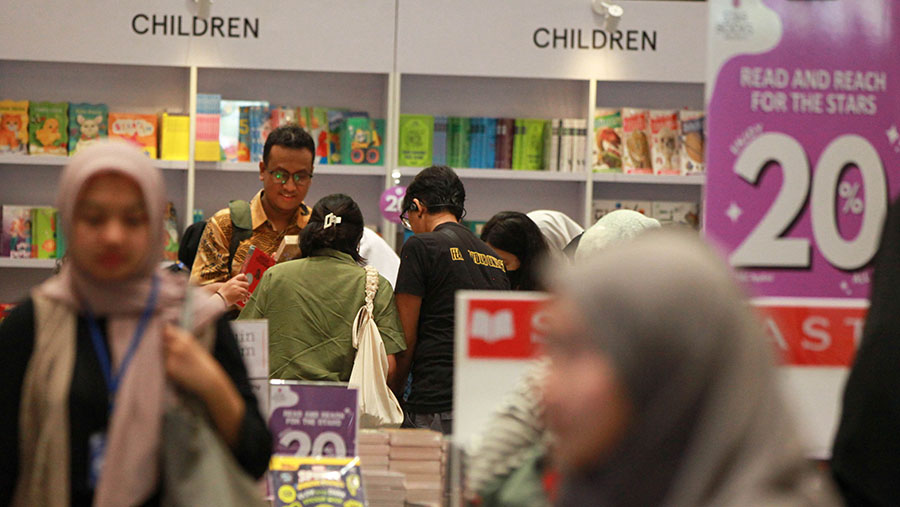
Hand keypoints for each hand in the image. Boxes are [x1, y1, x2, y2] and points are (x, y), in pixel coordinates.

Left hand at [163, 324, 244, 446]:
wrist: (210, 381)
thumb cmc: (205, 364)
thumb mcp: (195, 347)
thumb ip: (181, 340)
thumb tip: (165, 332)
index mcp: (186, 338)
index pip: (167, 330)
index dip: (165, 332)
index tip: (165, 334)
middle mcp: (177, 346)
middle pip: (162, 341)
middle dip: (164, 344)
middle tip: (175, 354)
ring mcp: (172, 357)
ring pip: (161, 353)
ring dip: (165, 356)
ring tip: (179, 363)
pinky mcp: (169, 368)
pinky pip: (163, 364)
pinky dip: (167, 366)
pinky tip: (179, 370)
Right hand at [217, 273, 249, 306]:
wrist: (219, 299)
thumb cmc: (222, 293)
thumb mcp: (227, 285)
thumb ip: (234, 283)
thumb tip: (242, 284)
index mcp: (232, 280)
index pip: (243, 276)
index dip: (246, 279)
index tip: (246, 282)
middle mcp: (235, 284)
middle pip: (246, 284)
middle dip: (246, 288)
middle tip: (245, 291)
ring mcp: (237, 289)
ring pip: (246, 291)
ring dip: (244, 294)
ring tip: (241, 296)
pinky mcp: (239, 294)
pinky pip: (244, 296)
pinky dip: (243, 298)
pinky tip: (241, 299)